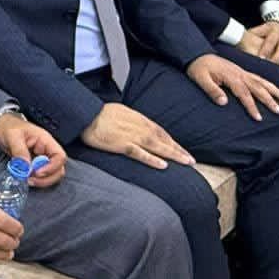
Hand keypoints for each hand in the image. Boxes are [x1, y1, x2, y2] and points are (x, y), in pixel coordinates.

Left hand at [0, 112, 64, 186]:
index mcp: (45, 140)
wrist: (2, 126)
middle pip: (58, 169)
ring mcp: (42, 158)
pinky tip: (25, 178)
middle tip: (30, 180)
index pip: (60, 156)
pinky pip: (41, 176)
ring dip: (41, 181)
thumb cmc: (9, 127)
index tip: (37, 172)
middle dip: (46, 178)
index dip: (52, 167)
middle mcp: (47, 150)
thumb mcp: (12, 136)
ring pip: (51, 175)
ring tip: (27, 180)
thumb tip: (26, 168)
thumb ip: (19, 151)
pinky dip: (35, 180)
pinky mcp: (35, 165)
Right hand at [80, 102, 194, 169]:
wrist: (86, 115)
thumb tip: (141, 128)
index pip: (161, 132)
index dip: (173, 142)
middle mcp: (139, 127)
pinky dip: (152, 159)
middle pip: (163, 140)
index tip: (182, 150)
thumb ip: (134, 121)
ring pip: (157, 146)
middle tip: (191, 161)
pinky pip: (140, 153)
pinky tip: (163, 165)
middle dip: (178, 150)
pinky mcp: (122, 145)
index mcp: (139, 119)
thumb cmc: (101, 114)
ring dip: (173, 154)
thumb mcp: (122, 113)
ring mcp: (131, 136)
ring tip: (186, 162)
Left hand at [186, 54, 278, 120]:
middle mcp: (240, 74)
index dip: (252, 106)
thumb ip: (212, 90)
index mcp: (231, 76)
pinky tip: (275, 90)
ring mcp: (242, 72)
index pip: (244, 94)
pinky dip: (269, 84)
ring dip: (275, 91)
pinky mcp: (242, 72)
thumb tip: (223, 103)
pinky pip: (259, 78)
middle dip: (270, 100)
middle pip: (258, 88)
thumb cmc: (198, 68)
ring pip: (262, 81)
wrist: (197, 55)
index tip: (259, 118)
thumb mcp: (200, 79)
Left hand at [240, 22, 278, 69]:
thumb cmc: (263, 31)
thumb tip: (240, 48)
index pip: (270, 42)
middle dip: (275, 61)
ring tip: (277, 77)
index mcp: (274, 31)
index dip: (265, 50)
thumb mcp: (256, 31)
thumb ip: (249, 38)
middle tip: (269, 70)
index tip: (260, 59)